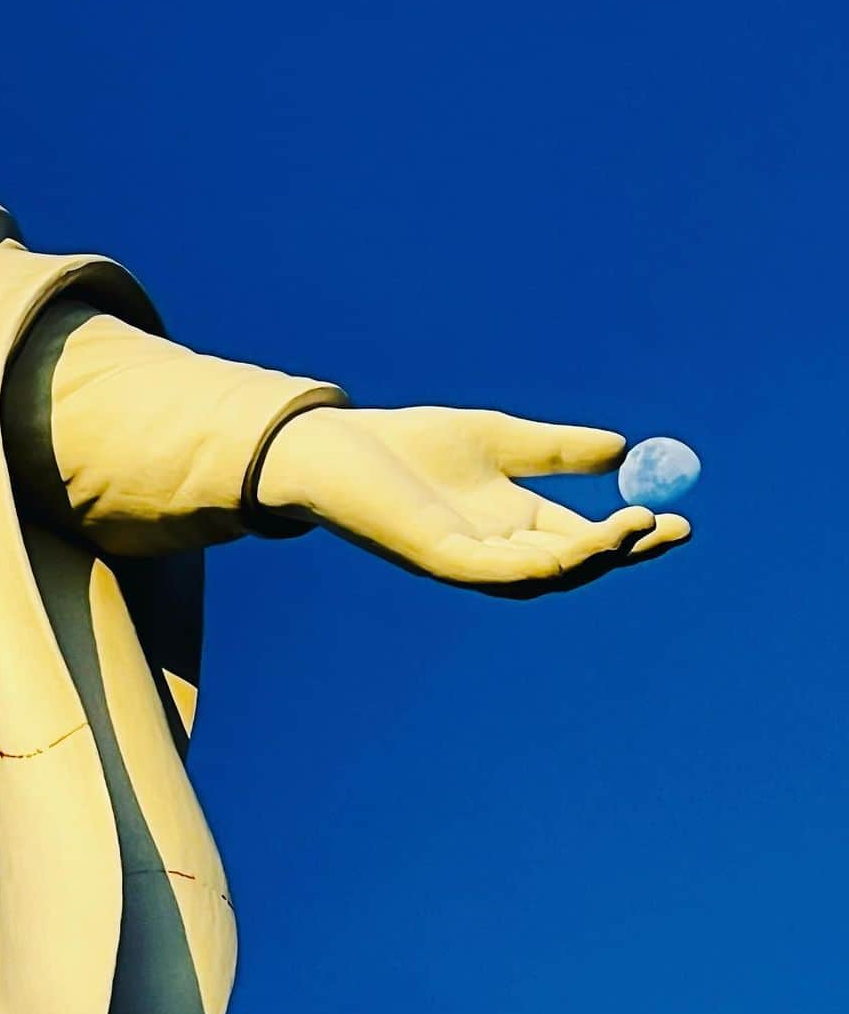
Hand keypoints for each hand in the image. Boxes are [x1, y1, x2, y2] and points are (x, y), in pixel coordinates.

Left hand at [256, 405, 690, 596]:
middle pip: (575, 565)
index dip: (632, 533)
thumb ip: (555, 450)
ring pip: (543, 575)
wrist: (335, 449)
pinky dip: (538, 564)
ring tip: (634, 527)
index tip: (677, 515)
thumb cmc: (409, 447)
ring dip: (591, 559)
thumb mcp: (498, 438)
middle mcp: (499, 552)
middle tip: (670, 527)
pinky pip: (496, 573)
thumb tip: (621, 449)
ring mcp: (471, 561)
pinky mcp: (438, 560)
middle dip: (625, 551)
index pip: (586, 540)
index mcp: (516, 525)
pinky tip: (573, 547)